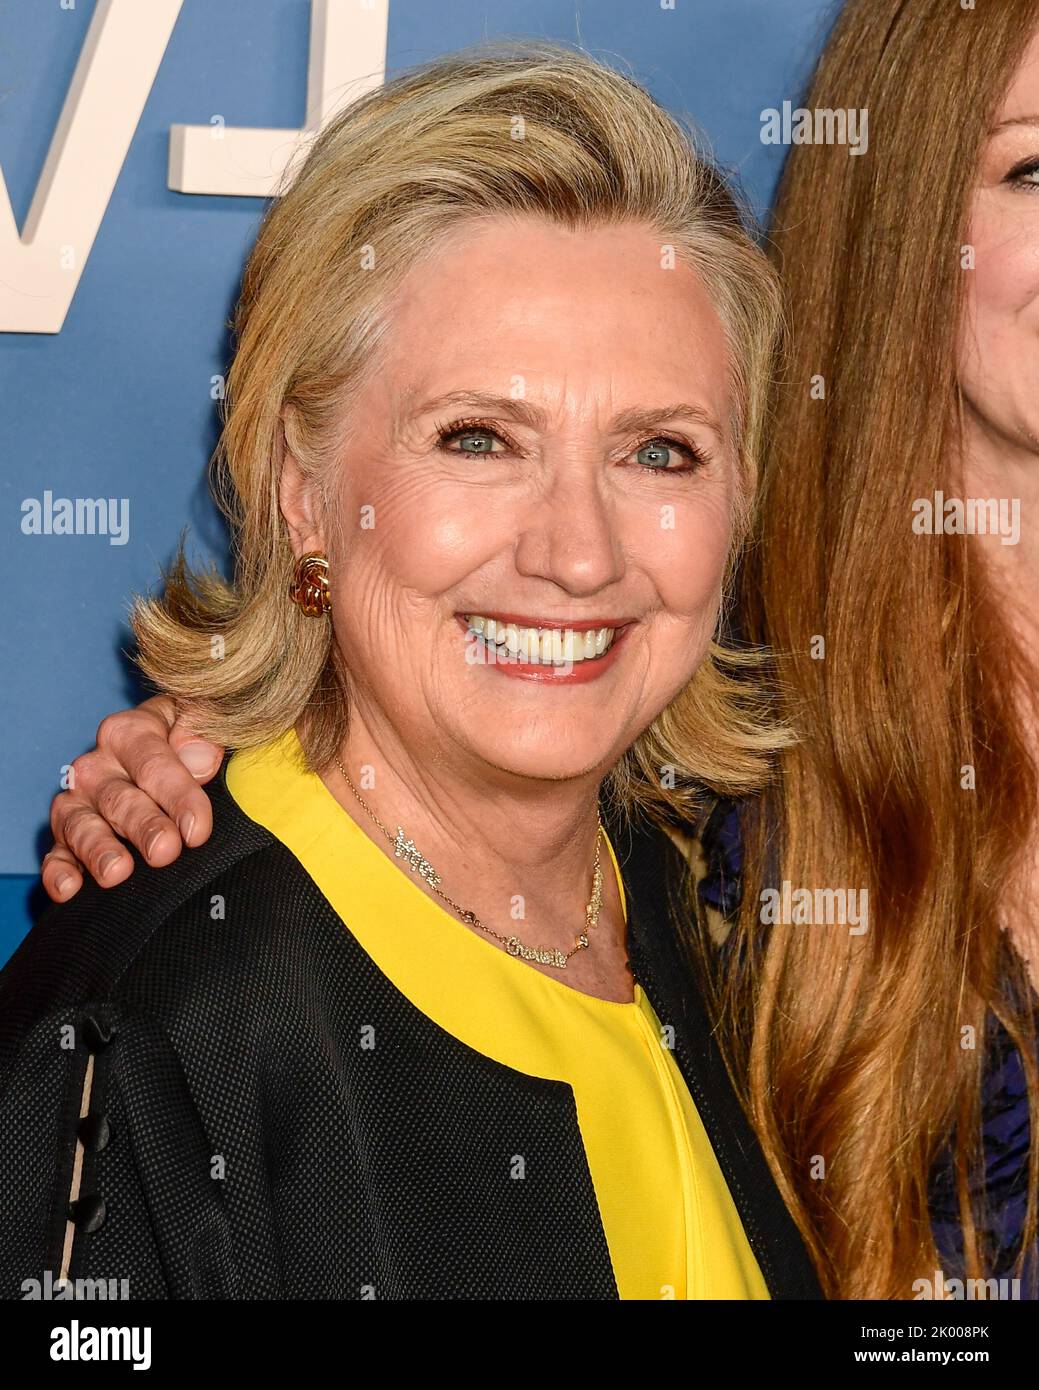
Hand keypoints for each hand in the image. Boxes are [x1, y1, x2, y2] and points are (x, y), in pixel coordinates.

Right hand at [42, 695, 224, 901]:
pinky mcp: (65, 836)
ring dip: (98, 850)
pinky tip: (69, 889)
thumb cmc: (187, 742)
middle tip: (164, 851)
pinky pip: (56, 855)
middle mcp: (96, 766)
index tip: (197, 828)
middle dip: (143, 827)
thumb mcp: (201, 722)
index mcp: (129, 732)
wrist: (163, 756)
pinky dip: (58, 872)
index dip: (178, 795)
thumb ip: (203, 732)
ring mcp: (77, 802)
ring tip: (116, 873)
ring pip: (82, 826)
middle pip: (120, 799)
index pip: (154, 763)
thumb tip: (200, 761)